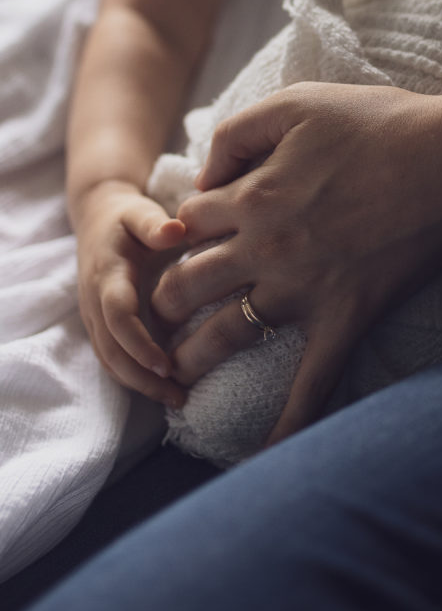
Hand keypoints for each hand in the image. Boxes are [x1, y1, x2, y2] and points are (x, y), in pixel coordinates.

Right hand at [74, 180, 186, 406]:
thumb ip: (156, 223)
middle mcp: (95, 301)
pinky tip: (162, 387)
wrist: (99, 217)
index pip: (118, 317)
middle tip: (179, 395)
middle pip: (111, 350)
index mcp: (108, 275)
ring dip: (138, 383)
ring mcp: (94, 315)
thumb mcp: (141, 212)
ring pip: (108, 359)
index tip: (165, 365)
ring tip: (177, 398)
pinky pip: (111, 356)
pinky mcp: (100, 323)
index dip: (138, 344)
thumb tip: (176, 230)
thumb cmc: (129, 216)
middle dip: (141, 377)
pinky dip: (133, 376)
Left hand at [151, 82, 441, 444]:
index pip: (185, 224)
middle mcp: (265, 249)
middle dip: (163, 303)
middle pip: (184, 285)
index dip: (178, 230)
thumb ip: (239, 131)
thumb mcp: (300, 102)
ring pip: (224, 335)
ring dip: (193, 358)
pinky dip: (289, 422)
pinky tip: (267, 451)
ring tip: (178, 376)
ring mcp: (304, 290)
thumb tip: (205, 174)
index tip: (187, 239)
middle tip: (161, 316)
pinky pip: (313, 381)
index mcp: (251, 197)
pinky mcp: (347, 317)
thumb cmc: (383, 124)